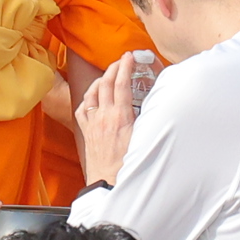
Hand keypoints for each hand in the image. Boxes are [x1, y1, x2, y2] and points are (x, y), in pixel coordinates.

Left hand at [76, 59, 142, 186]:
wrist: (109, 183)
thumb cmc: (129, 165)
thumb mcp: (144, 139)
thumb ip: (148, 119)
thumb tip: (156, 105)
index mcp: (120, 116)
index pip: (121, 84)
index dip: (125, 67)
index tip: (129, 56)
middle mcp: (103, 116)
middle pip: (106, 84)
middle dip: (114, 68)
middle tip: (121, 60)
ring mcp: (92, 123)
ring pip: (92, 93)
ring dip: (100, 80)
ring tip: (108, 74)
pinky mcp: (86, 132)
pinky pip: (83, 109)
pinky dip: (88, 98)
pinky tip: (92, 97)